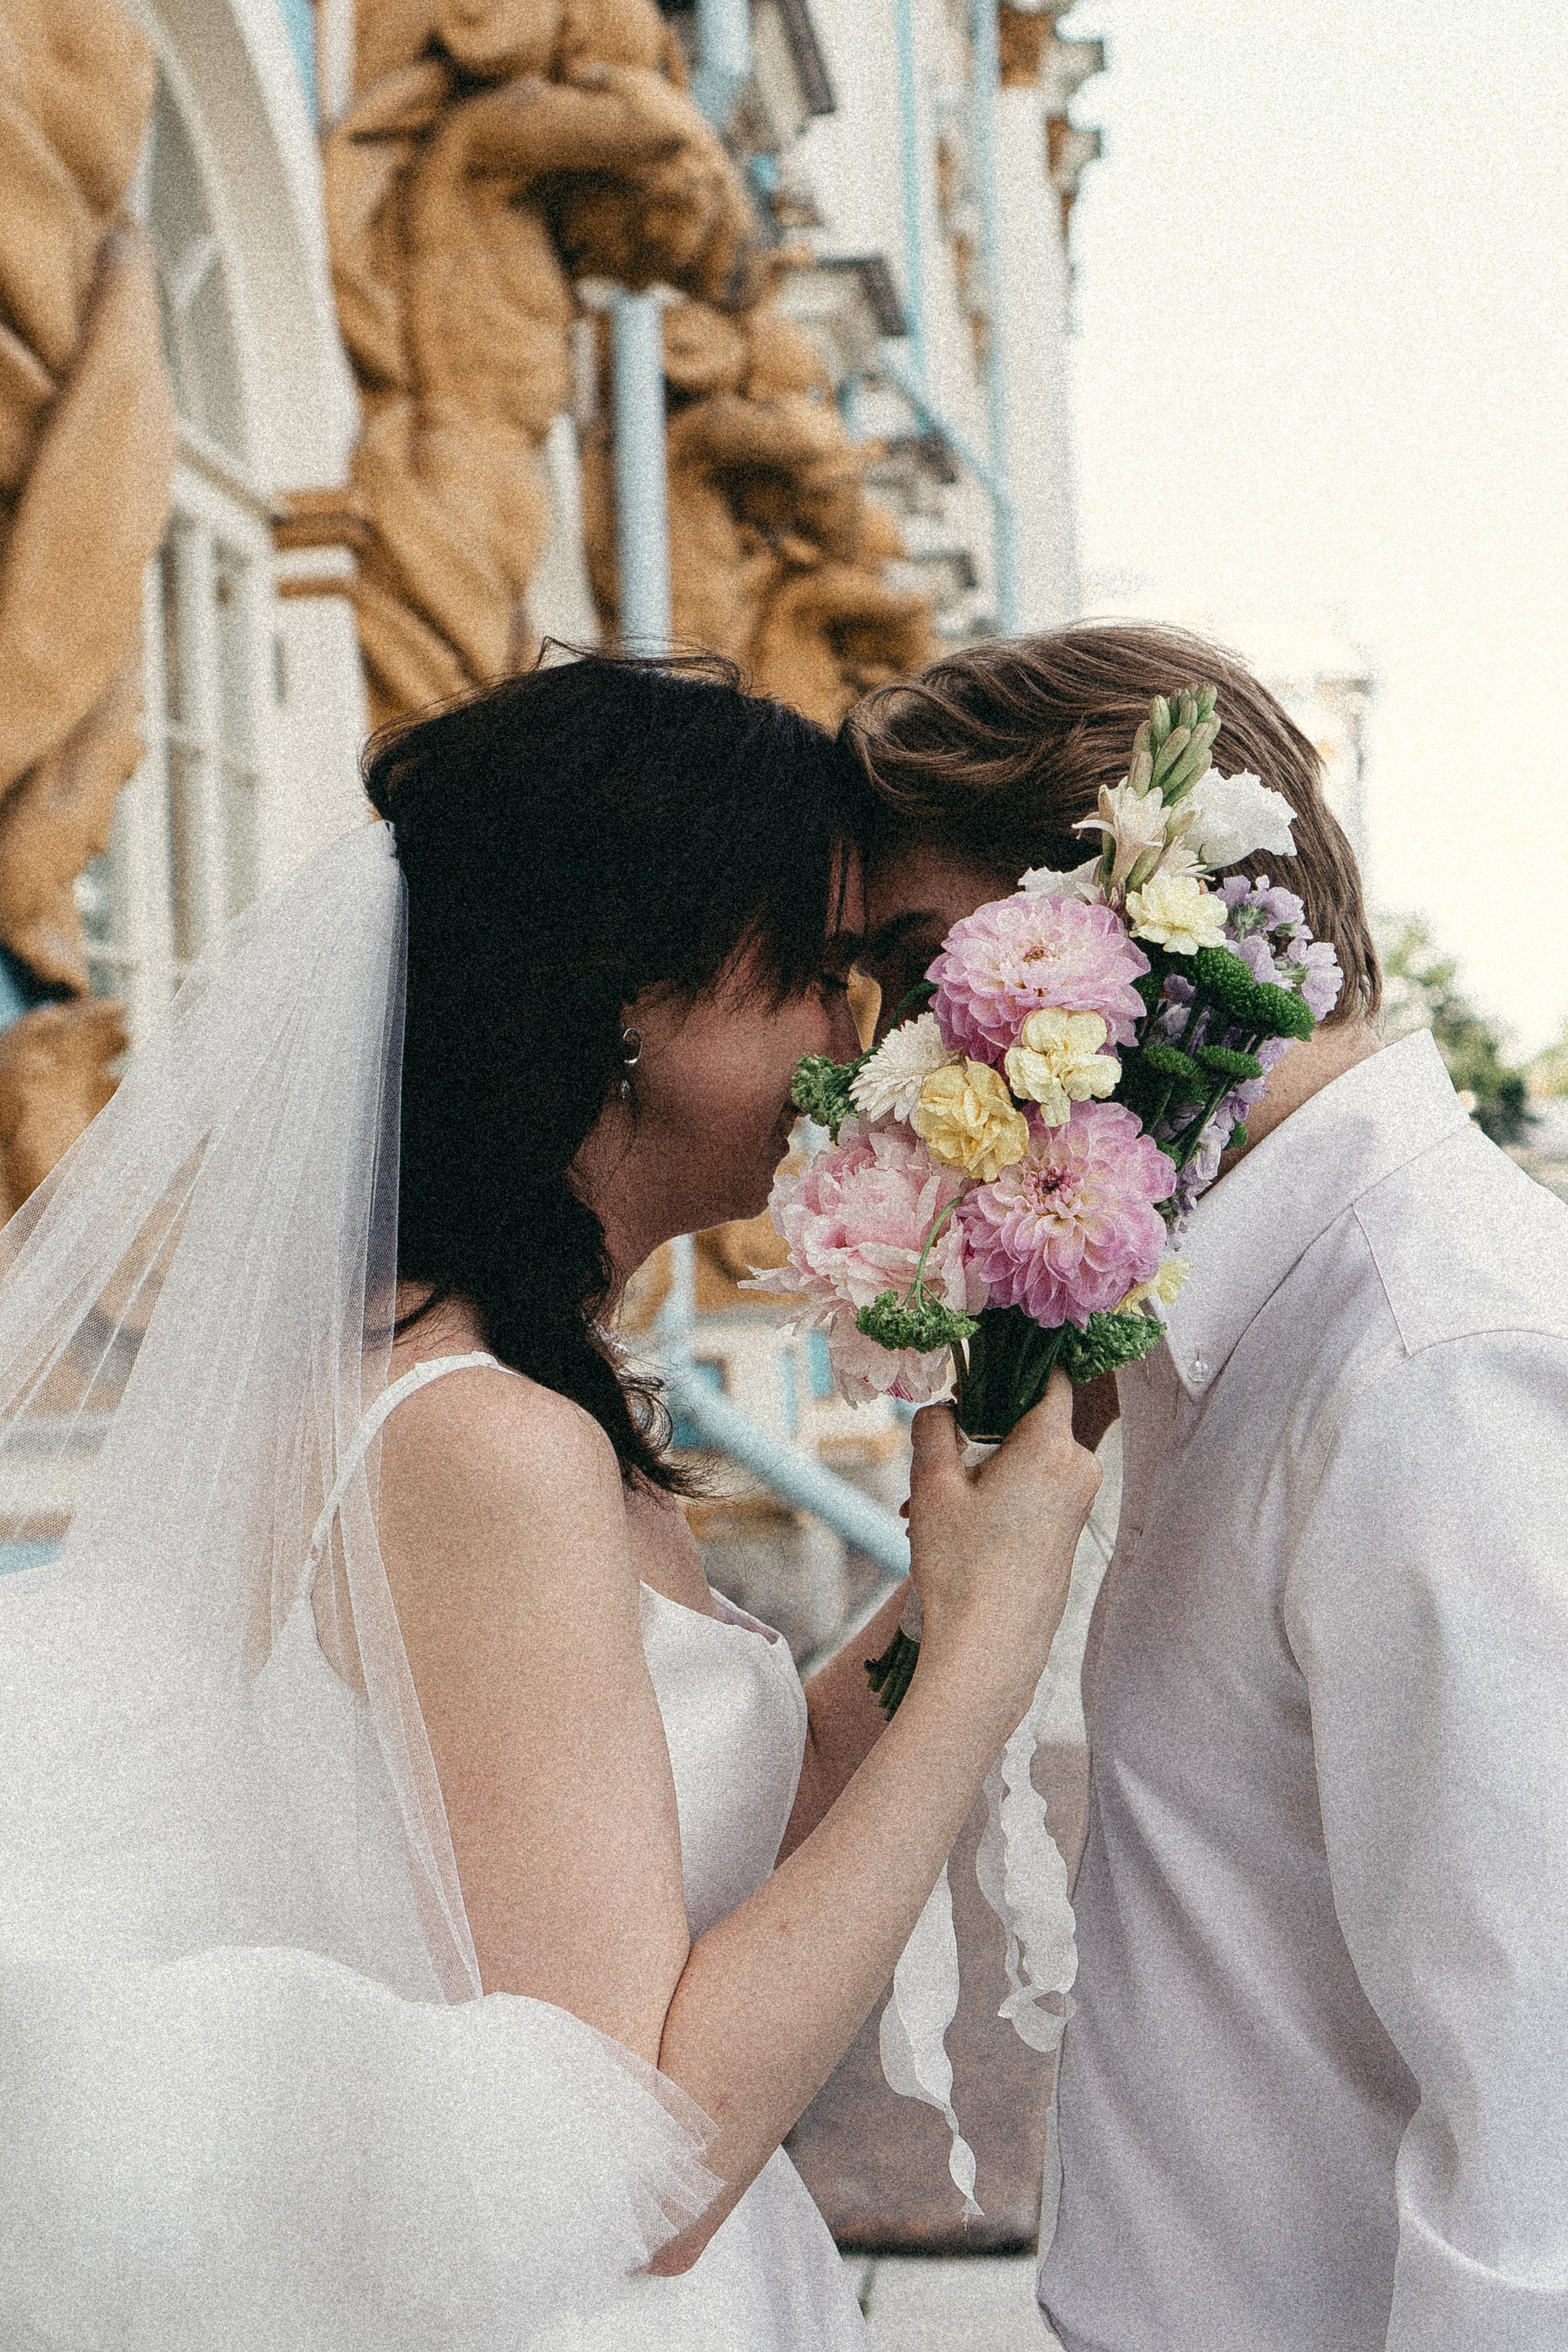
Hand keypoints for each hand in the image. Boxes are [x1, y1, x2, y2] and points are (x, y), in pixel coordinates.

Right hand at [905, 1374, 1100, 1727]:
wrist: (990, 1650)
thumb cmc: (962, 1567)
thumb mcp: (933, 1485)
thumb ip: (935, 1427)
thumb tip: (945, 1408)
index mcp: (1052, 1446)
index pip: (1048, 1376)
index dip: (1009, 1367)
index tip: (972, 1376)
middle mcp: (1078, 1468)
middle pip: (1029, 1420)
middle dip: (980, 1433)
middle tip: (934, 1463)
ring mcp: (1078, 1502)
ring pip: (1026, 1458)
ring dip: (981, 1469)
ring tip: (930, 1508)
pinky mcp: (1069, 1530)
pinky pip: (1034, 1490)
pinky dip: (997, 1495)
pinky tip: (956, 1528)